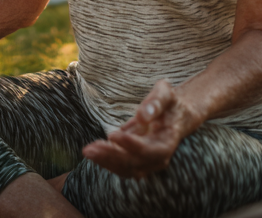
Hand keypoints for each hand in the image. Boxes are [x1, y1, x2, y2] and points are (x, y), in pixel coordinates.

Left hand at [81, 80, 199, 177]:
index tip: (113, 134)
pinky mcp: (136, 160)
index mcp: (168, 141)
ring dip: (106, 161)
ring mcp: (147, 161)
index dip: (132, 145)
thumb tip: (143, 115)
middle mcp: (159, 157)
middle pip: (136, 163)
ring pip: (126, 168)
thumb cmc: (168, 102)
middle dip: (112, 156)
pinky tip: (92, 152)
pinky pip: (121, 166)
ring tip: (88, 151)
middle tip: (91, 148)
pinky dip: (106, 161)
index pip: (151, 150)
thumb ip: (156, 102)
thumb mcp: (166, 93)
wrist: (173, 115)